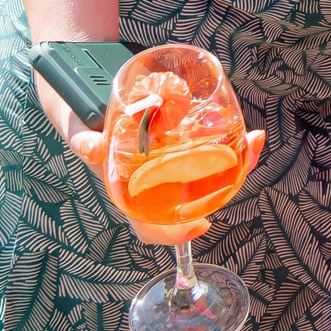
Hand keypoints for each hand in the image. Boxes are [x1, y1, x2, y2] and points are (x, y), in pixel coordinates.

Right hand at [68, 124, 265, 245]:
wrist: (85, 96)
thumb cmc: (83, 122)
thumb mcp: (79, 129)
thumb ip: (83, 141)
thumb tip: (92, 149)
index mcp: (127, 190)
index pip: (149, 225)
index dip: (173, 234)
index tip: (200, 227)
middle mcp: (151, 180)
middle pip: (189, 199)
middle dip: (220, 188)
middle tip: (244, 167)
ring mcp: (166, 160)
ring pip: (204, 172)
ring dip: (232, 160)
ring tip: (251, 143)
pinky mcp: (176, 138)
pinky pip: (205, 145)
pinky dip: (227, 138)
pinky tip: (244, 129)